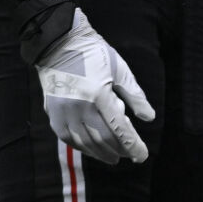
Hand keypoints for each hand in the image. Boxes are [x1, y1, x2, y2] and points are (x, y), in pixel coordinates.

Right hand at [34, 10, 155, 164]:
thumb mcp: (121, 71)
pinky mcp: (52, 113)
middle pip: (101, 139)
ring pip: (83, 142)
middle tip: (130, 156)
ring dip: (100, 153)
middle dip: (118, 150)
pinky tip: (92, 148)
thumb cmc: (95, 55)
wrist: (59, 44)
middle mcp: (79, 106)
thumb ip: (135, 96)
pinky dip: (82, 146)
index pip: (119, 128)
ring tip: (113, 157)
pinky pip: (68, 137)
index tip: (142, 156)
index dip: (132, 145)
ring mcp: (63, 111)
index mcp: (99, 95)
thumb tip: (149, 118)